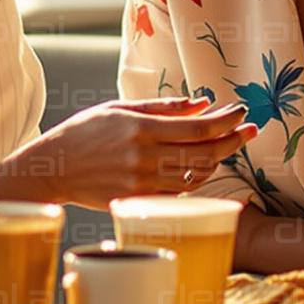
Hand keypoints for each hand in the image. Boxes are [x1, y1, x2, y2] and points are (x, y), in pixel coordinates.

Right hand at [0, 96, 257, 210]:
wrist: (53, 168)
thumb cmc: (85, 132)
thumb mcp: (120, 109)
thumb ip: (163, 107)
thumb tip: (203, 102)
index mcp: (141, 128)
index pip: (198, 127)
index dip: (226, 121)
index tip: (243, 113)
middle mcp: (144, 157)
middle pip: (204, 153)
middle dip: (232, 141)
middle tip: (250, 130)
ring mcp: (141, 183)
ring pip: (195, 176)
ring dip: (216, 161)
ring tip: (225, 145)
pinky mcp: (137, 201)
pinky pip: (178, 193)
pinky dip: (194, 179)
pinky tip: (201, 166)